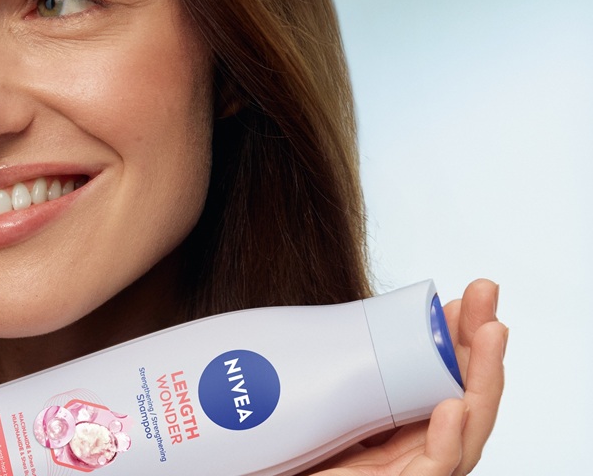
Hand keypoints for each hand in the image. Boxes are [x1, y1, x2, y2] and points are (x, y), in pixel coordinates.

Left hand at [304, 278, 507, 475]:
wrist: (263, 472)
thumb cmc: (289, 451)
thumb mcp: (320, 397)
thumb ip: (348, 370)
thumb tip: (366, 313)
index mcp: (401, 425)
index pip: (446, 377)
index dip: (462, 337)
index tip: (473, 294)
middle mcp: (413, 450)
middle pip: (463, 398)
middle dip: (481, 347)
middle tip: (489, 302)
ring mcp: (409, 473)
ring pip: (463, 433)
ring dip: (481, 381)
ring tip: (487, 336)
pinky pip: (433, 470)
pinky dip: (446, 440)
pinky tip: (452, 406)